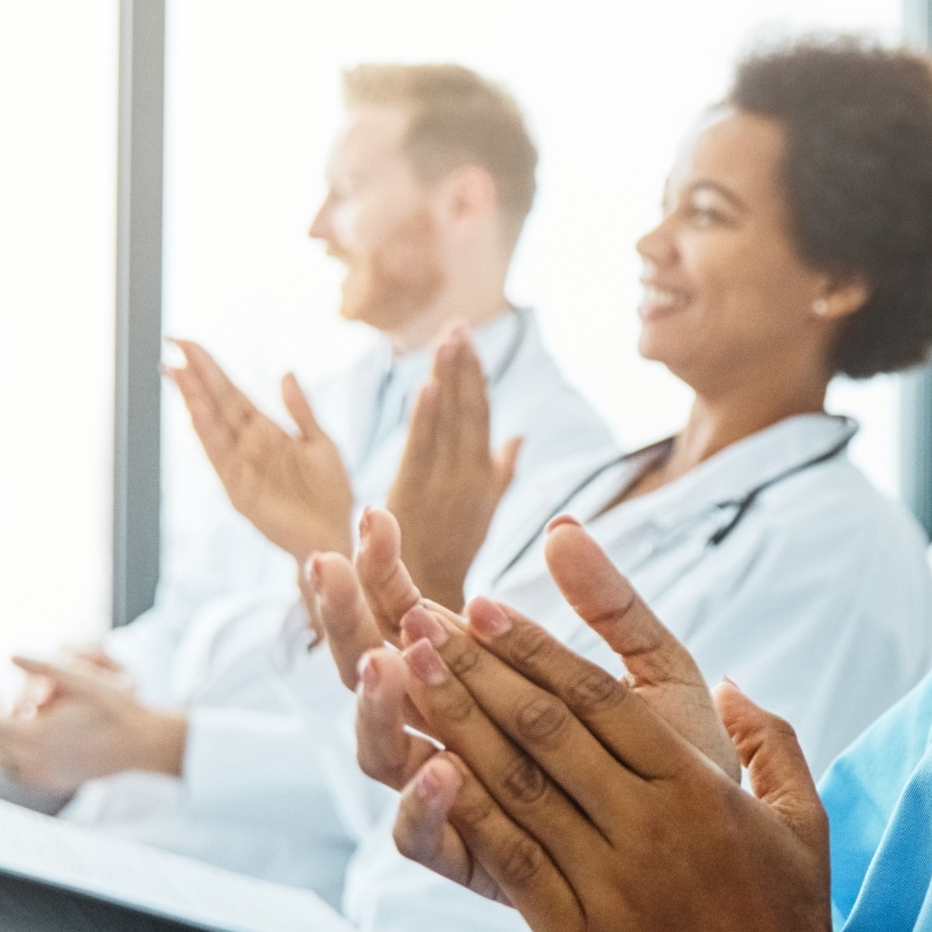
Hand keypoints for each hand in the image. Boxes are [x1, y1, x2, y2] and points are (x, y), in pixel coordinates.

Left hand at [0, 652, 188, 793]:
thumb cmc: (115, 708)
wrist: (141, 743)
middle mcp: (33, 761)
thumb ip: (44, 667)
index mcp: (35, 734)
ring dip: (1, 740)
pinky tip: (32, 740)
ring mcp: (42, 777)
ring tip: (18, 721)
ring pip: (0, 760)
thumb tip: (11, 654)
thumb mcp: (82, 679)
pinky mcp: (51, 784)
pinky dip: (15, 758)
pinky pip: (18, 773)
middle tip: (1, 703)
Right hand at [166, 339, 354, 563]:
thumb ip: (300, 410)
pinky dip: (207, 432)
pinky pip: (220, 456)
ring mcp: (240, 465)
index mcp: (266, 430)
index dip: (211, 368)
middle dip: (196, 375)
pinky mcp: (239, 488)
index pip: (232, 393)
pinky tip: (195, 409)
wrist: (336, 533)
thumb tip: (286, 372)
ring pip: (212, 425)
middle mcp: (247, 444)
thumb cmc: (332, 492)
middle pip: (217, 403)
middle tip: (173, 343)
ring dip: (194, 399)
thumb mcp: (321, 443)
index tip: (187, 344)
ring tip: (176, 371)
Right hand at [310, 508, 735, 890]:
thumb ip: (609, 604)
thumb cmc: (682, 759)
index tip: (374, 518)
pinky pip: (423, 842)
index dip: (385, 573)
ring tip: (393, 660)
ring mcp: (459, 804)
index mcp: (487, 688)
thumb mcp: (656, 669)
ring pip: (380, 756)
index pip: (412, 621)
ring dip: (375, 708)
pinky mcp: (477, 863)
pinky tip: (444, 768)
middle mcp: (455, 741)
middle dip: (346, 623)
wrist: (720, 860)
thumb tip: (562, 526)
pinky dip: (424, 807)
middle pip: (372, 681)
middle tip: (329, 567)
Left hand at [374, 526, 843, 931]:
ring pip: (517, 787)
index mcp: (698, 788)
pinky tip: (426, 770)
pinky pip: (511, 861)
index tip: (484, 606)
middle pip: (545, 730)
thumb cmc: (791, 918)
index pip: (600, 699)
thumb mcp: (805, 816)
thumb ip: (768, 739)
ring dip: (454, 723)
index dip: (535, 649)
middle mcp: (650, 827)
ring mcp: (610, 885)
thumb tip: (731, 683)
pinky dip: (465, 813)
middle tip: (419, 619)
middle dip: (475, 668)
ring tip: (404, 672)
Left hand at [383, 322, 521, 609]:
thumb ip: (500, 471)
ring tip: (447, 338)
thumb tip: (518, 436)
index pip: (480, 415)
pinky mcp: (413, 497)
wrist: (425, 606)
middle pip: (466, 411)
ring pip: (446, 423)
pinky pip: (422, 450)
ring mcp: (441, 487)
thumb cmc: (450, 558)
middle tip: (459, 325)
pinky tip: (427, 384)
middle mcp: (467, 478)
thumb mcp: (484, 511)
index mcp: (484, 477)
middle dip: (462, 366)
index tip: (468, 339)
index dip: (475, 375)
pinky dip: (425, 417)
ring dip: (446, 378)